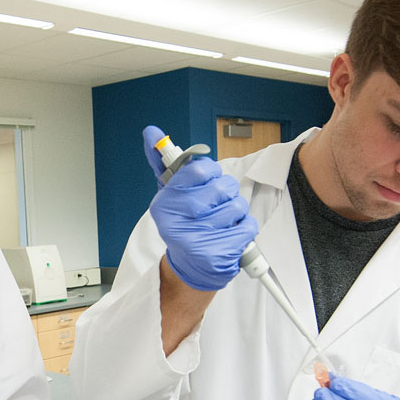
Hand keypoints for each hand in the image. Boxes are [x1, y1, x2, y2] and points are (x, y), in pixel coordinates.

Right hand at [142, 125, 256, 291]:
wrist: (191, 267)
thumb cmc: (185, 224)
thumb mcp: (171, 195)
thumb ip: (164, 163)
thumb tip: (152, 132)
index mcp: (165, 202)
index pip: (201, 168)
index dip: (211, 175)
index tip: (206, 185)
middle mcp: (178, 220)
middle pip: (223, 186)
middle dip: (225, 195)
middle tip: (213, 209)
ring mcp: (198, 239)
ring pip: (237, 206)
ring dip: (235, 214)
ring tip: (221, 225)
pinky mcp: (218, 255)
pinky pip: (248, 226)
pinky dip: (244, 230)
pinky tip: (229, 236)